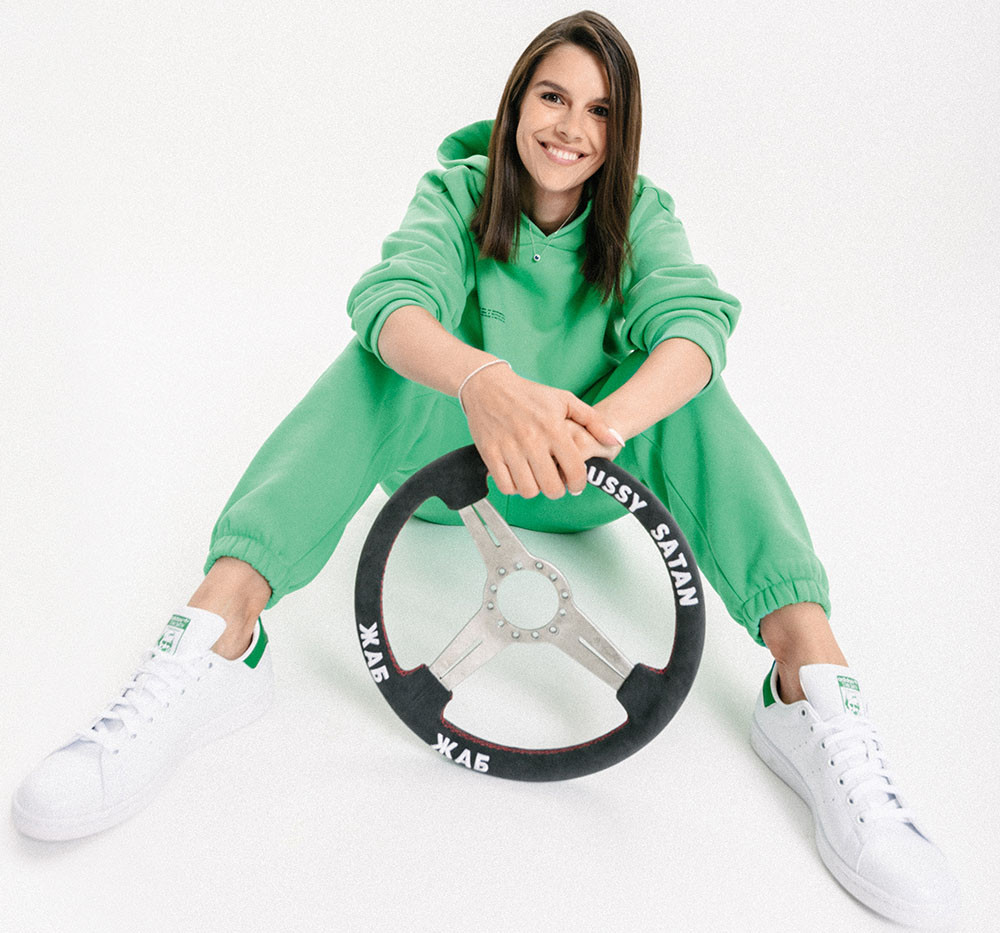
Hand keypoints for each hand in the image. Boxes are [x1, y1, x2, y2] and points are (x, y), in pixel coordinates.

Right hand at [461, 363, 621, 498]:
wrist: (488, 386)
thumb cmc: (530, 394)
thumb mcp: (565, 400)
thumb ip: (594, 421)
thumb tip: (615, 440)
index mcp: (553, 428)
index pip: (574, 470)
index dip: (579, 483)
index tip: (576, 484)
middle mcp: (531, 440)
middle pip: (551, 487)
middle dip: (558, 490)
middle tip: (556, 483)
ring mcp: (509, 448)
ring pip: (528, 490)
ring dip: (536, 489)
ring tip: (537, 478)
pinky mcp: (490, 454)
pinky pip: (506, 486)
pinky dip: (514, 487)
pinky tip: (519, 477)